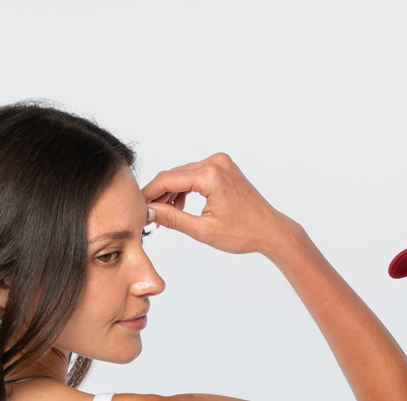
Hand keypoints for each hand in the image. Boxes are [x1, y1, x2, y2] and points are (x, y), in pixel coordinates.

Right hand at [141, 153, 298, 257]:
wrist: (270, 230)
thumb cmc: (243, 233)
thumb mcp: (203, 230)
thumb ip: (172, 218)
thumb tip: (148, 211)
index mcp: (211, 175)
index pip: (167, 178)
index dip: (148, 193)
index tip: (136, 207)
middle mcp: (216, 162)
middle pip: (174, 174)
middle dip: (159, 194)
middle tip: (148, 216)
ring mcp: (221, 162)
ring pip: (183, 174)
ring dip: (171, 192)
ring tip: (166, 216)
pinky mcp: (223, 167)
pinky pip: (195, 174)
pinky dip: (185, 189)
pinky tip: (180, 207)